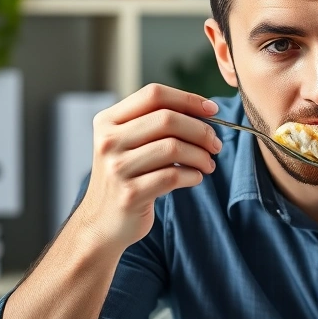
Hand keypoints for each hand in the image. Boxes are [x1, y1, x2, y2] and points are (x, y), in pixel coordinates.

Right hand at [72, 84, 221, 251]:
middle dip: (201, 130)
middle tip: (215, 144)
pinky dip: (193, 175)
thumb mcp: (128, 144)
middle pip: (167, 119)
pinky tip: (195, 178)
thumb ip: (155, 123)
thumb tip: (205, 110)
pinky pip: (173, 176)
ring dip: (201, 155)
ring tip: (207, 164)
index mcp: (108, 121)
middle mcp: (108, 141)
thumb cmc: (126, 178)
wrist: (102, 222)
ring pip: (173, 147)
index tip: (212, 110)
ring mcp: (117, 168)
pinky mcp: (130, 194)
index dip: (188, 99)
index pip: (154, 95)